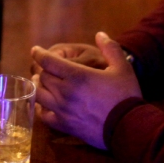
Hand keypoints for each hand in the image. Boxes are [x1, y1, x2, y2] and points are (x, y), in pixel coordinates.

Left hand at [31, 32, 141, 149]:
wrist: (128, 128)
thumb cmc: (125, 95)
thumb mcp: (123, 67)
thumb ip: (110, 48)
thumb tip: (100, 34)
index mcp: (77, 75)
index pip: (48, 61)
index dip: (39, 54)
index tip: (35, 50)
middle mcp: (65, 92)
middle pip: (43, 77)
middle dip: (43, 69)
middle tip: (46, 67)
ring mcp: (62, 110)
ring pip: (39, 95)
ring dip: (38, 86)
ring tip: (41, 82)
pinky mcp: (64, 125)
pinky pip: (44, 115)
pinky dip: (41, 107)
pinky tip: (44, 104)